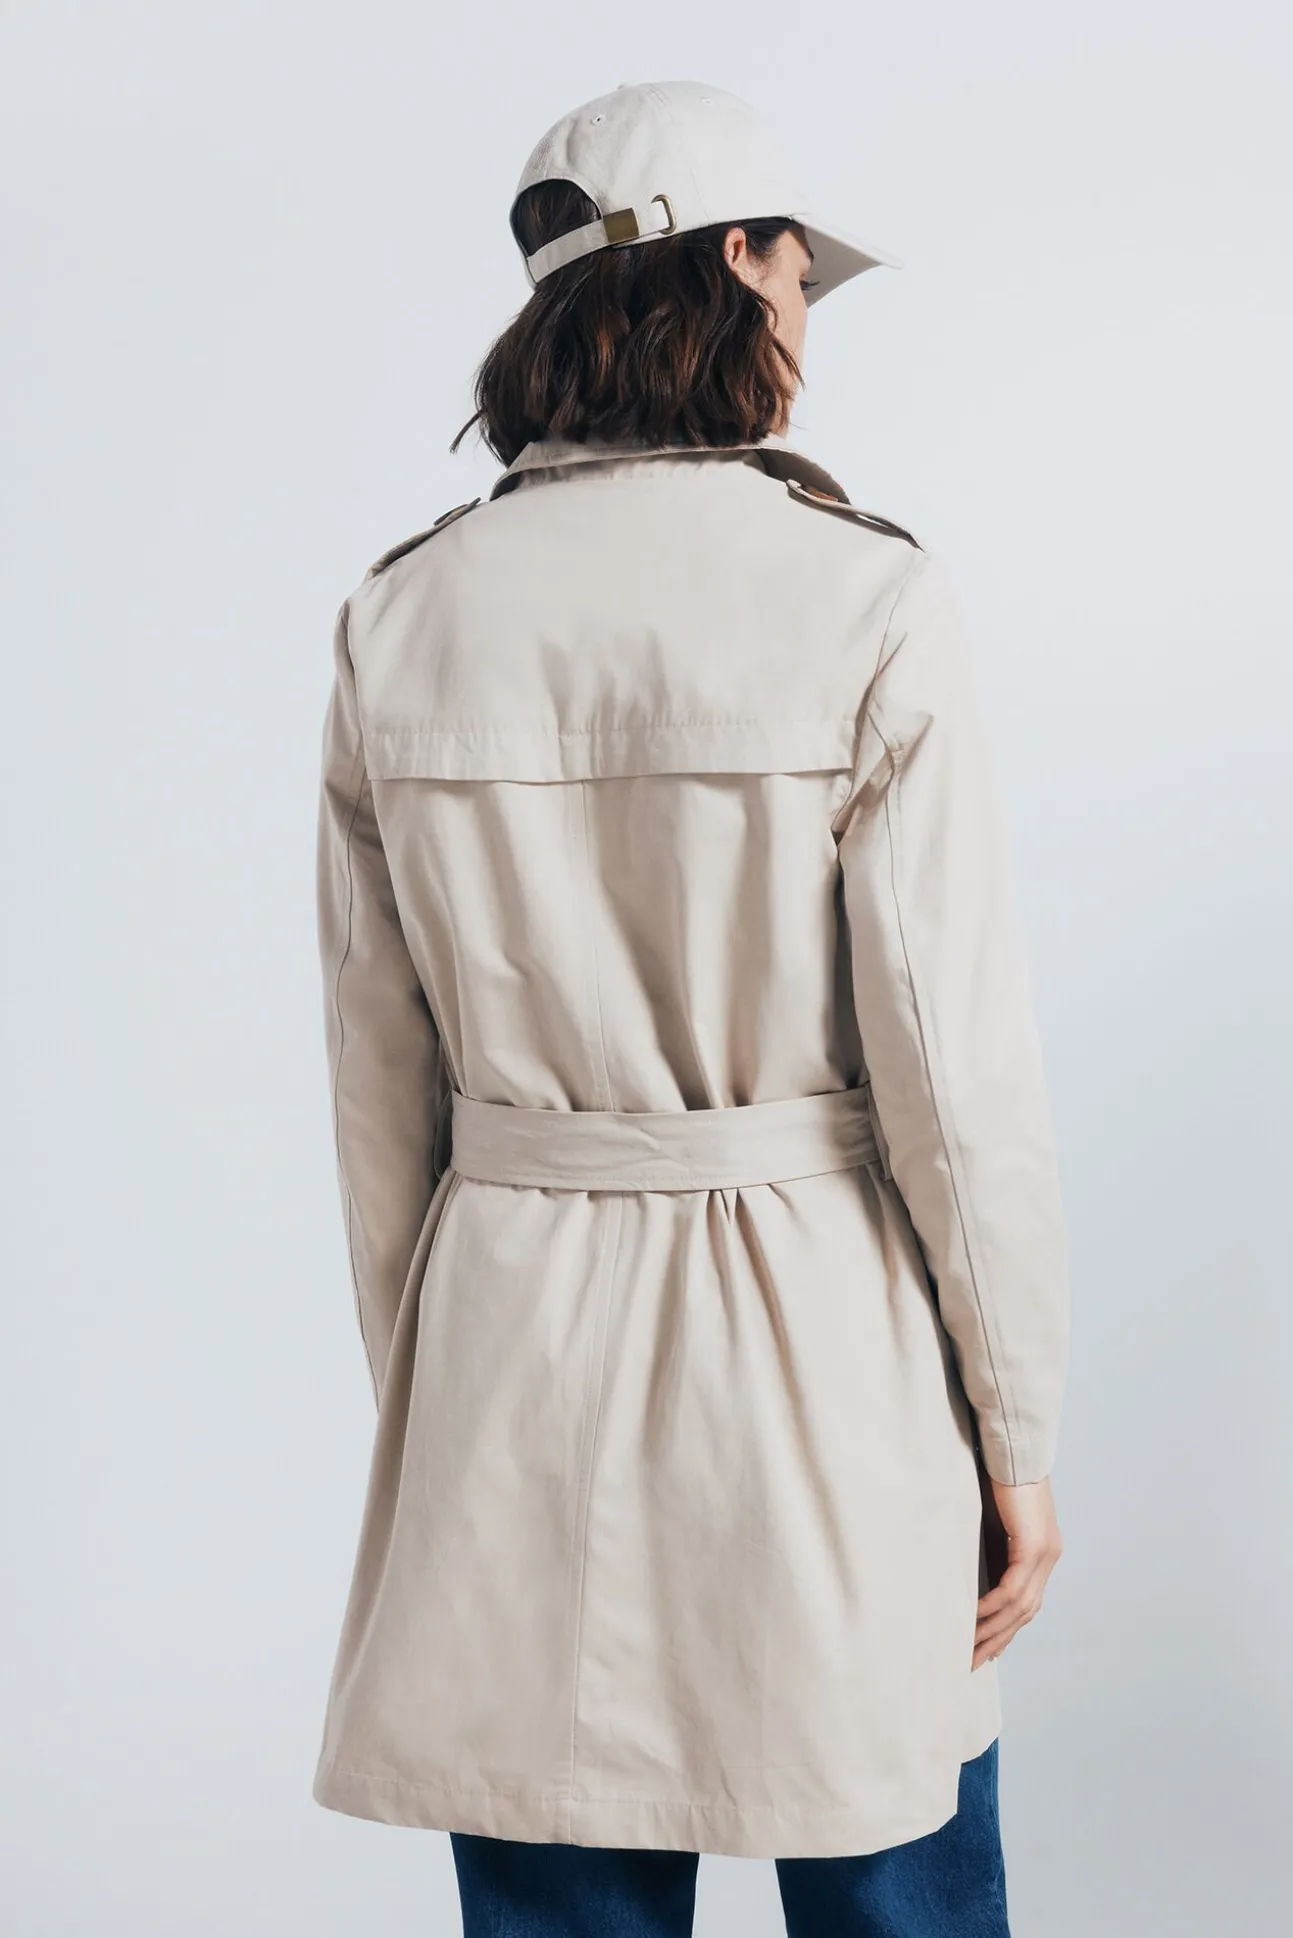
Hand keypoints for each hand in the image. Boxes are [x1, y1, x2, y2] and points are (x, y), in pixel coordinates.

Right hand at [972, 1471, 1061, 1669]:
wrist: (1012, 1449)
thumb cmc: (998, 1477)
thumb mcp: (994, 1522)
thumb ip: (992, 1549)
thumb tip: (973, 1574)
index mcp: (1043, 1552)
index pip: (1026, 1602)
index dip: (1006, 1628)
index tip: (985, 1648)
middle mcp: (1049, 1557)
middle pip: (1025, 1613)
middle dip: (997, 1639)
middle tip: (971, 1661)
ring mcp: (1045, 1554)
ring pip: (1019, 1607)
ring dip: (992, 1630)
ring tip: (967, 1647)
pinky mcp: (1033, 1547)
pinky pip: (1011, 1590)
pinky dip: (991, 1607)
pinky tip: (972, 1618)